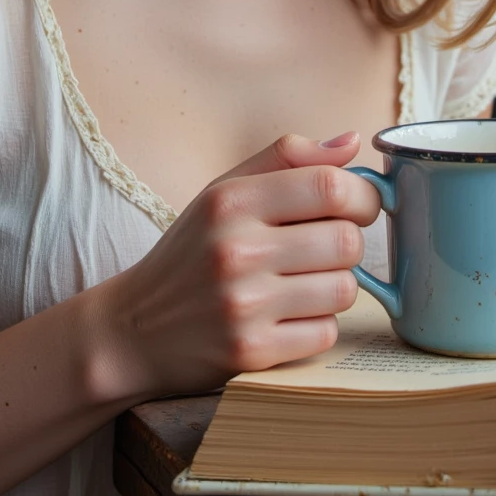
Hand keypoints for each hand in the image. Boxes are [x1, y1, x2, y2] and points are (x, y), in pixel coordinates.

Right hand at [99, 131, 380, 402]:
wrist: (133, 328)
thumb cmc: (190, 252)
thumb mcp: (223, 191)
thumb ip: (287, 158)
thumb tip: (352, 142)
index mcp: (231, 200)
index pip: (330, 186)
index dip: (362, 196)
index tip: (358, 206)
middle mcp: (236, 250)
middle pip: (346, 241)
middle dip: (347, 244)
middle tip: (323, 249)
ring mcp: (243, 305)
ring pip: (344, 290)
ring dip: (334, 287)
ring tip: (302, 284)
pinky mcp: (251, 352)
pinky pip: (326, 334)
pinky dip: (316, 326)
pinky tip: (286, 317)